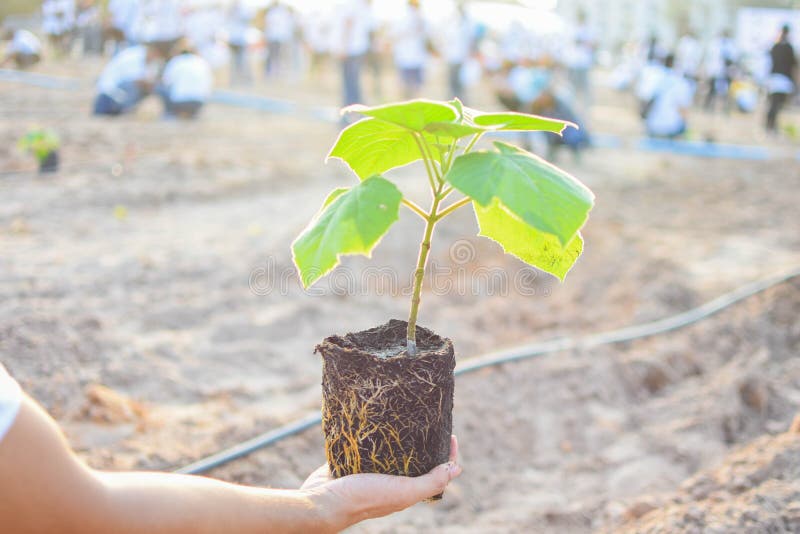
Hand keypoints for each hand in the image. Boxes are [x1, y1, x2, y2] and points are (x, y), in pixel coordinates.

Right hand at [301, 435, 461, 531]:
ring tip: (406, 419)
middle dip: (425, 444)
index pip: (436, 473)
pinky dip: (373, 438)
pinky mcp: (352, 464)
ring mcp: (372, 474)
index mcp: (406, 491)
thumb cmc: (364, 498)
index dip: (447, 455)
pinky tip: (376, 423)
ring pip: (391, 454)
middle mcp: (392, 483)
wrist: (323, 503)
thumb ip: (429, 483)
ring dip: (400, 439)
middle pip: (416, 462)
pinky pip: (366, 448)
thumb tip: (456, 469)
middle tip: (429, 421)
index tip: (450, 434)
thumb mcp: (402, 491)